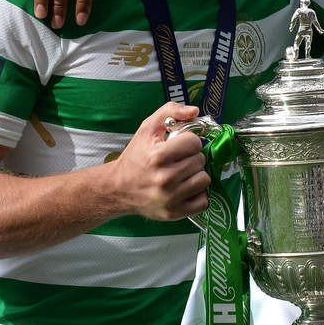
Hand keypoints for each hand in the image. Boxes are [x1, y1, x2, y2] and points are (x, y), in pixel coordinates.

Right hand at [110, 102, 210, 220]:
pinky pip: (204, 201)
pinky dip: (198, 194)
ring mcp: (170, 198)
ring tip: (182, 174)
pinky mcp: (175, 213)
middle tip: (178, 161)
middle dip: (191, 158)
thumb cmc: (136, 157)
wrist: (119, 188)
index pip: (195, 143)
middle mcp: (165, 178)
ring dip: (196, 175)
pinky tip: (185, 189)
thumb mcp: (147, 128)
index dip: (188, 142)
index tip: (179, 146)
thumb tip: (195, 111)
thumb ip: (170, 111)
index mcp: (159, 156)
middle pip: (200, 161)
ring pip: (204, 180)